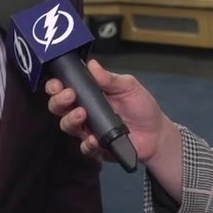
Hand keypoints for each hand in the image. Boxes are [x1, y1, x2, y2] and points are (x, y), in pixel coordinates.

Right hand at [46, 59, 168, 164]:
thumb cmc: (141, 106)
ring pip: (67, 126)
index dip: (56, 86)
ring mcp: (88, 130)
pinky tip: (94, 139)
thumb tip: (92, 64)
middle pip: (59, 107)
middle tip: (69, 96)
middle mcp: (84, 111)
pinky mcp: (96, 148)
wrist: (156, 133)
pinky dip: (88, 143)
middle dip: (58, 101)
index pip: (64, 88)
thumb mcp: (128, 87)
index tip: (58, 83)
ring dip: (70, 119)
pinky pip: (84, 147)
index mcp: (89, 94)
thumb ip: (110, 78)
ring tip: (82, 114)